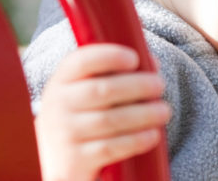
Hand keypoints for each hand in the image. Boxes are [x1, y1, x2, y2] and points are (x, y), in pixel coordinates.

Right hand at [34, 44, 170, 180]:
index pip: (81, 61)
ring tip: (164, 111)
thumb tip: (151, 62)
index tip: (134, 58)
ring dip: (143, 114)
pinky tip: (152, 135)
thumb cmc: (81, 114)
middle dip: (137, 86)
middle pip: (101, 90)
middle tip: (160, 85)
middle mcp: (58, 104)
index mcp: (62, 80)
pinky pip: (109, 148)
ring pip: (109, 120)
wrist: (53, 157)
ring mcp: (64, 133)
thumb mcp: (87, 90)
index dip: (109, 56)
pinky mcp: (74, 160)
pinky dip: (135, 140)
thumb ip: (116, 73)